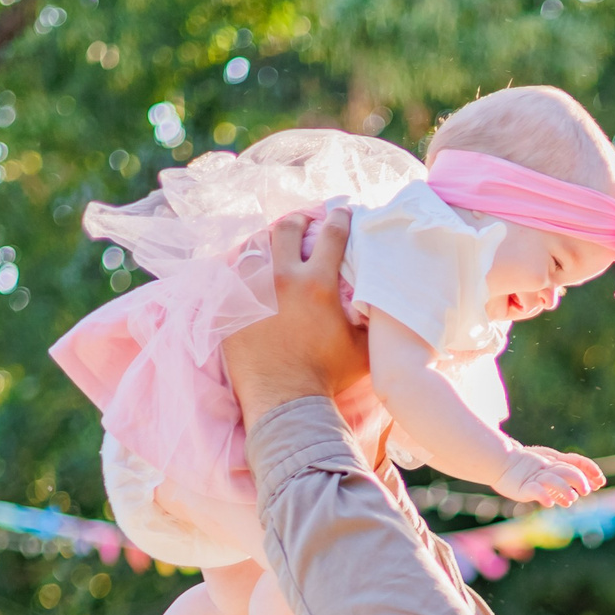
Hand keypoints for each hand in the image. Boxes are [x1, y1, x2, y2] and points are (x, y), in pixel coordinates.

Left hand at [225, 209, 368, 426]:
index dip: (341, 217)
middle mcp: (281, 279)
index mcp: (317, 283)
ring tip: (275, 249)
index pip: (332, 233)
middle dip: (299, 220)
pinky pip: (232, 275)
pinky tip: (253, 276)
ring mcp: (251, 291)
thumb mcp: (363, 347)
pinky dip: (245, 271)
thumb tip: (382, 302)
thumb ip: (371, 319)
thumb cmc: (328, 376)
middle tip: (305, 225)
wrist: (285, 401)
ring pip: (255, 246)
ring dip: (268, 243)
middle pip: (286, 227)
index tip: (344, 212)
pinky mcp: (231, 306)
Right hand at [494, 445, 605, 507]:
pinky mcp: (523, 486)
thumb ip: (556, 483)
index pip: (576, 463)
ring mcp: (535, 476)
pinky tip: (550, 504)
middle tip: (586, 491)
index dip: (590, 470)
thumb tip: (570, 500)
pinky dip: (544, 496)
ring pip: (553, 480)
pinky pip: (536, 490)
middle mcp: (547, 468)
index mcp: (554, 463)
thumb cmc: (522, 468)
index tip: (600, 482)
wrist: (499, 462)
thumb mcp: (542, 472)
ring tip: (571, 500)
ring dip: (564, 489)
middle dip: (578, 480)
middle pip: (566, 470)